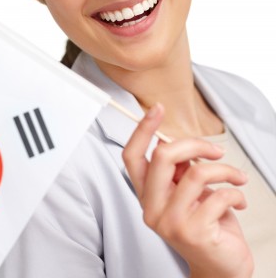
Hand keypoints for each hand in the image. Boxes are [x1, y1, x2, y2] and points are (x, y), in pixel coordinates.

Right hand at [122, 104, 253, 277]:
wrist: (220, 268)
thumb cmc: (206, 224)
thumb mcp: (187, 193)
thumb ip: (178, 170)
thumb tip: (183, 143)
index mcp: (146, 194)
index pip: (132, 156)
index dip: (142, 129)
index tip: (156, 109)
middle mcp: (151, 207)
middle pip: (162, 156)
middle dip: (195, 144)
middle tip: (216, 149)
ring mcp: (170, 221)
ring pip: (196, 172)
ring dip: (225, 169)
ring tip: (236, 177)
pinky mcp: (193, 232)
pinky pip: (219, 195)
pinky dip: (236, 193)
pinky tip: (238, 200)